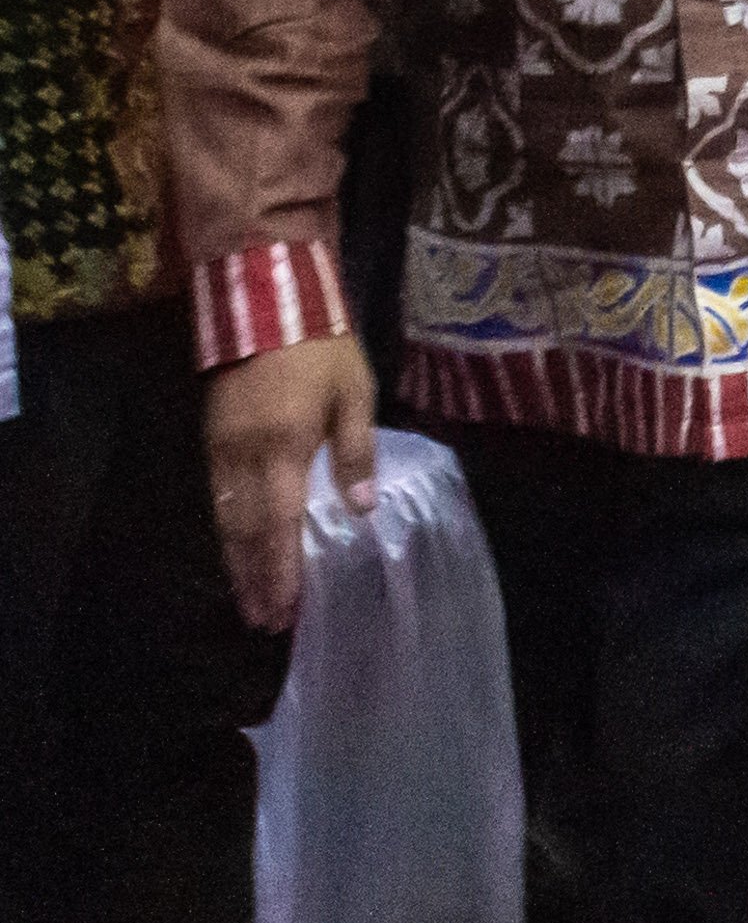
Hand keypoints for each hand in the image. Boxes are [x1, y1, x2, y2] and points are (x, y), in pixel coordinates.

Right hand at [204, 335, 375, 633]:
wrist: (266, 301)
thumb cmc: (322, 348)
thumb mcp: (356, 395)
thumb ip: (357, 453)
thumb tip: (361, 512)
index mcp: (285, 448)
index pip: (279, 526)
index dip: (280, 571)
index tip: (284, 609)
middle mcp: (244, 456)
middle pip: (244, 532)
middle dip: (254, 579)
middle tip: (264, 622)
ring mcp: (221, 447)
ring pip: (224, 519)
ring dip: (237, 562)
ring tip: (251, 599)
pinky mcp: (211, 437)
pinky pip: (216, 496)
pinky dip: (227, 530)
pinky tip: (237, 548)